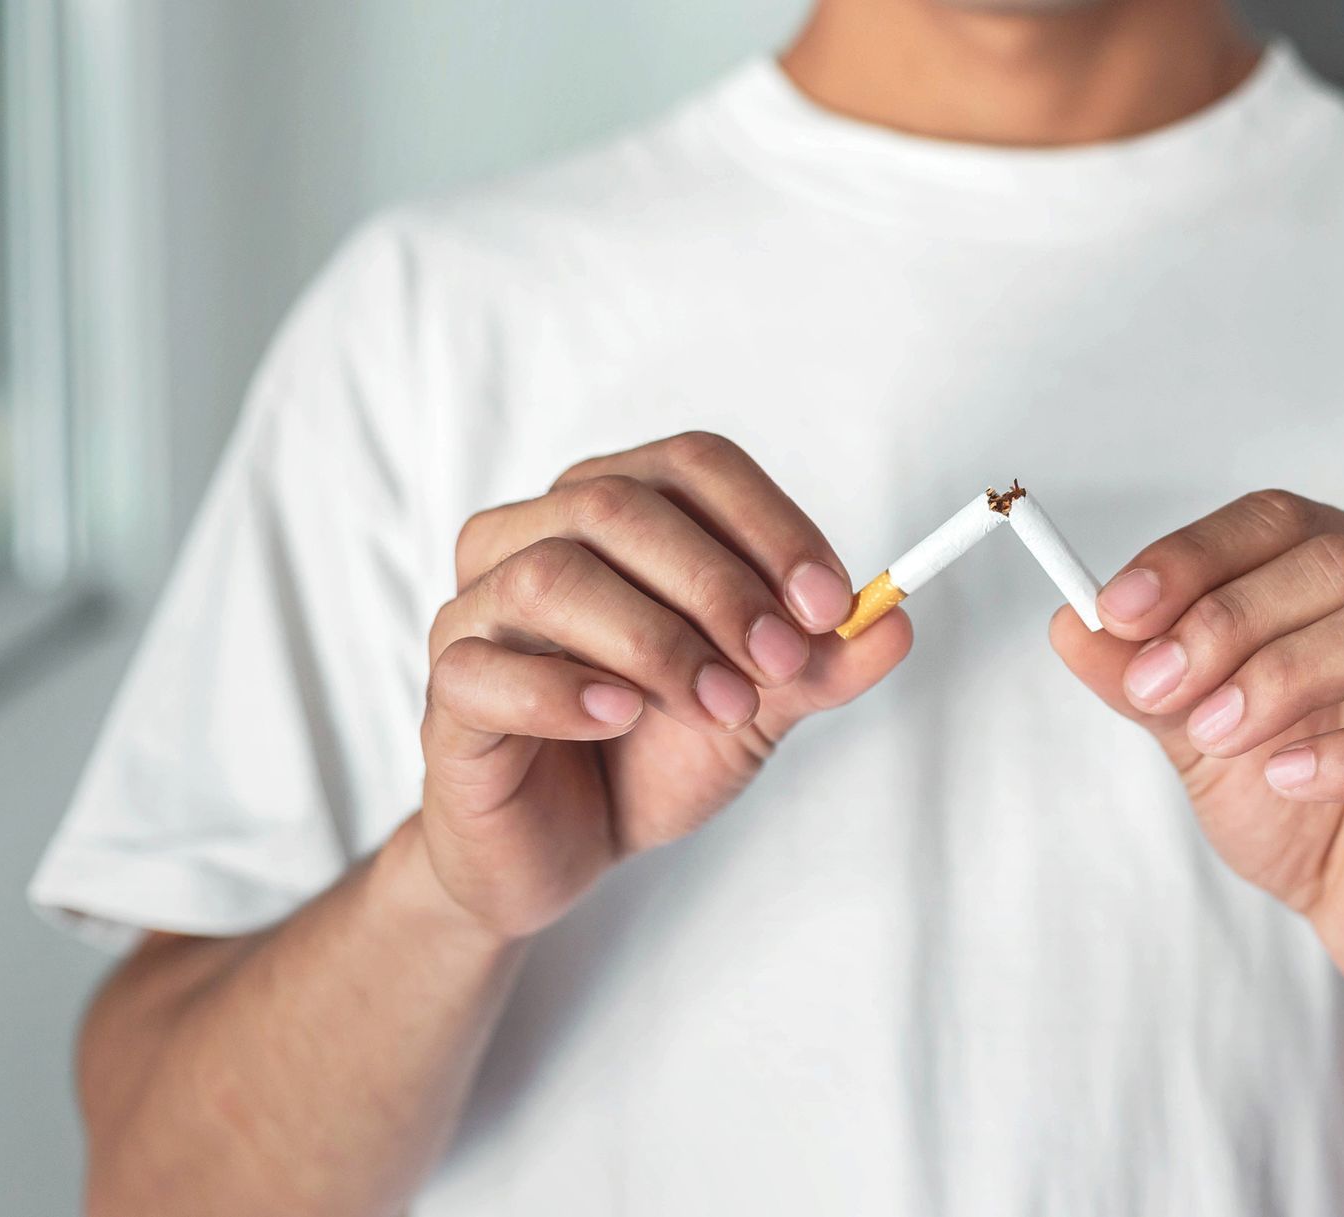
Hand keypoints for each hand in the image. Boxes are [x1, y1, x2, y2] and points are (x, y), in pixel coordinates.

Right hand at [417, 432, 909, 939]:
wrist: (567, 847)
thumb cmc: (650, 751)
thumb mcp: (759, 706)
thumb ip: (822, 664)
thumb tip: (894, 623)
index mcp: (613, 513)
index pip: (691, 466)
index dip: (768, 524)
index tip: (833, 602)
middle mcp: (533, 537)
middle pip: (619, 506)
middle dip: (718, 585)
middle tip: (782, 663)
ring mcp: (477, 610)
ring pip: (550, 577)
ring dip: (655, 642)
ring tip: (717, 704)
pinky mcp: (449, 692)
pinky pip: (485, 669)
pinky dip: (564, 691)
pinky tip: (620, 719)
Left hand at [1053, 490, 1343, 1007]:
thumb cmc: (1297, 807)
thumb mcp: (1197, 736)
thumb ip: (1144, 680)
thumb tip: (1071, 624)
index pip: (1285, 522)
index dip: (1195, 557)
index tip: (1115, 610)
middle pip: (1343, 562)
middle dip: (1231, 618)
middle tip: (1158, 687)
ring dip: (1287, 672)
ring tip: (1219, 733)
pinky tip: (1288, 776)